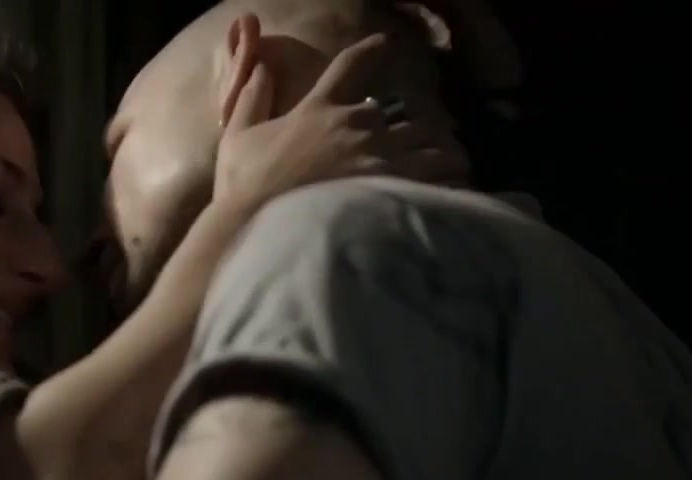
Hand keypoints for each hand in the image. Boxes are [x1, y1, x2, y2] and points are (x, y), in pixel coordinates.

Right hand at [213, 31, 465, 209]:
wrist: (257, 226)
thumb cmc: (245, 187)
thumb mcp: (238, 137)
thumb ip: (251, 99)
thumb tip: (260, 68)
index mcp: (320, 108)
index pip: (350, 65)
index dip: (371, 50)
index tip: (387, 42)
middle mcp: (355, 124)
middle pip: (399, 110)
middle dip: (406, 124)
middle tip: (414, 142)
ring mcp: (376, 154)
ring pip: (427, 138)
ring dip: (437, 148)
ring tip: (447, 164)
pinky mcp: (392, 186)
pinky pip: (438, 171)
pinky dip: (449, 176)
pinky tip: (453, 187)